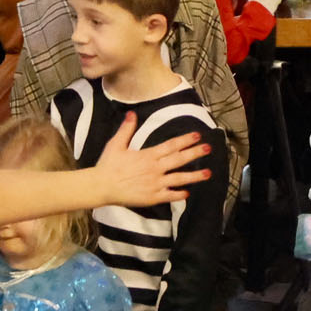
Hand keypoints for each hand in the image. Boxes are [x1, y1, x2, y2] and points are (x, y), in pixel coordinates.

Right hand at [93, 115, 212, 207]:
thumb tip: (132, 114)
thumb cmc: (108, 165)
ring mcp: (156, 184)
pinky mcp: (153, 197)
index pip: (171, 145)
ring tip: (208, 173)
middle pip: (179, 159)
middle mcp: (155, 169)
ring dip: (195, 175)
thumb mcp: (115, 144)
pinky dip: (180, 194)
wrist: (102, 186)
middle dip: (195, 153)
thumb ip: (126, 129)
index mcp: (148, 155)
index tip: (197, 136)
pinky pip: (170, 195)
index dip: (185, 140)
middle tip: (209, 148)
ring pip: (180, 178)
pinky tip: (188, 193)